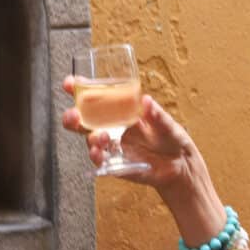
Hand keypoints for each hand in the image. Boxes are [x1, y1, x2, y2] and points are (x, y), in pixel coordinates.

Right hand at [62, 77, 195, 191]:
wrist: (179, 165)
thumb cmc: (171, 137)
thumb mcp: (167, 123)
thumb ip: (157, 115)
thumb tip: (147, 102)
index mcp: (121, 111)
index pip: (95, 97)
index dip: (79, 90)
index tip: (70, 84)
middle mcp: (112, 127)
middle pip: (83, 120)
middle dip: (72, 117)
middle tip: (74, 115)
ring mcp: (112, 146)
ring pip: (90, 140)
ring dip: (90, 138)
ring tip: (101, 137)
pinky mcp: (116, 164)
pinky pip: (101, 161)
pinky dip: (96, 157)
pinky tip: (98, 154)